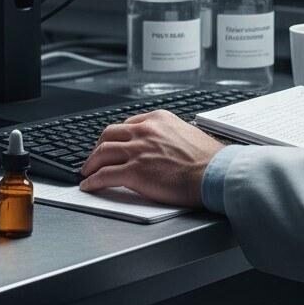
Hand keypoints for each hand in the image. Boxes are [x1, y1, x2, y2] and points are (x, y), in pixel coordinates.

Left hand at [79, 109, 226, 206]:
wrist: (216, 173)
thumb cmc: (209, 160)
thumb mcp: (187, 133)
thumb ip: (169, 135)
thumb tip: (164, 145)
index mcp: (158, 119)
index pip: (127, 124)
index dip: (116, 136)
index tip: (112, 143)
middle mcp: (145, 131)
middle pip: (109, 135)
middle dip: (99, 147)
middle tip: (95, 157)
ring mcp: (138, 150)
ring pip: (102, 153)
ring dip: (91, 163)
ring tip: (87, 172)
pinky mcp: (134, 171)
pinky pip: (104, 175)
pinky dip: (93, 180)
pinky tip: (89, 185)